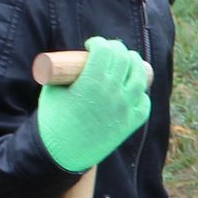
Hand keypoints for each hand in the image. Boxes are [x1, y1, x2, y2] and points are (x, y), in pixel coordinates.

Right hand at [36, 35, 151, 173]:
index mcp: (92, 82)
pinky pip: (144, 101)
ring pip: (141, 76)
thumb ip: (66, 72)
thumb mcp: (53, 89)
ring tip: (125, 64)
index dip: (99, 43)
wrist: (61, 154)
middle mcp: (113, 93)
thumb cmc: (53, 119)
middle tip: (108, 51)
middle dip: (116, 49)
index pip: (105, 49)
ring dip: (134, 65)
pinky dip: (139, 92)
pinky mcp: (131, 123)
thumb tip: (73, 59)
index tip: (92, 46)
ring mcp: (125, 108)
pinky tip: (130, 89)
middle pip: (125, 58)